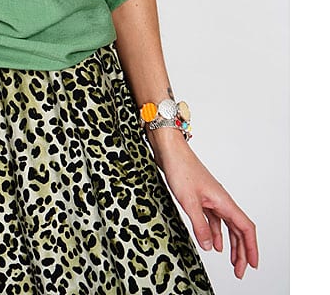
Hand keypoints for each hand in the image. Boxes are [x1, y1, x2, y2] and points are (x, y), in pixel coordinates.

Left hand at [149, 131, 258, 279]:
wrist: (170, 150)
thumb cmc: (180, 169)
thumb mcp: (188, 201)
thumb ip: (200, 225)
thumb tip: (209, 247)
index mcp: (223, 201)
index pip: (245, 227)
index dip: (251, 247)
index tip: (253, 265)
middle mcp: (221, 200)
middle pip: (239, 230)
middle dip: (242, 252)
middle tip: (240, 271)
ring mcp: (212, 199)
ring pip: (228, 226)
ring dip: (231, 245)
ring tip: (231, 263)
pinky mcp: (202, 198)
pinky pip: (215, 220)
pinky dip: (217, 234)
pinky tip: (215, 245)